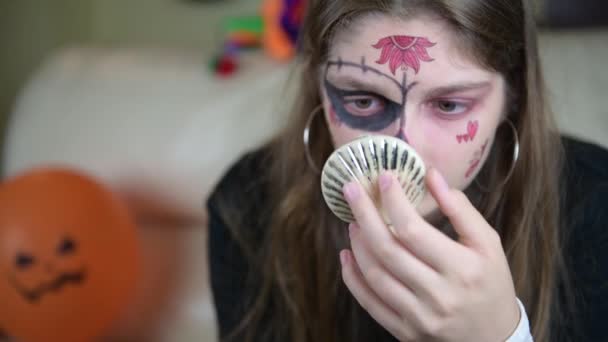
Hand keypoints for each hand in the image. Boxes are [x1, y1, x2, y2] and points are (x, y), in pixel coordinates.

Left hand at [339, 169, 519, 341]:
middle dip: (364, 215)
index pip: (413, 230)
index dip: (393, 201)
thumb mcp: (487, 243)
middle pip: (387, 250)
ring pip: (374, 275)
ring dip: (357, 244)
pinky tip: (348, 256)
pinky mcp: (404, 331)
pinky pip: (369, 303)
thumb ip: (460, 208)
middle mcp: (438, 295)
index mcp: (462, 269)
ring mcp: (418, 316)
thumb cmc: (491, 283)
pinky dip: (353, 277)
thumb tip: (431, 175)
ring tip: (354, 222)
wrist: (495, 338)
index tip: (384, 178)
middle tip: (352, 190)